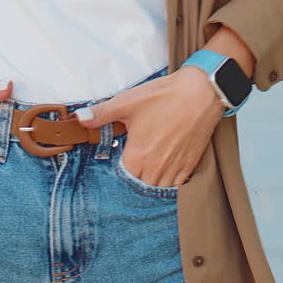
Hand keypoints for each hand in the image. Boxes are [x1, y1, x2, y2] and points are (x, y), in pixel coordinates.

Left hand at [73, 65, 226, 187]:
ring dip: (151, 183)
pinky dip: (169, 182)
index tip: (118, 162)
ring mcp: (176, 168)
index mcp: (139, 155)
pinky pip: (176, 186)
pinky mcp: (190, 165)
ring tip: (146, 169)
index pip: (122, 179)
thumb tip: (80, 118)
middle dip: (134, 180)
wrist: (202, 92)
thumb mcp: (127, 102)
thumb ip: (102, 114)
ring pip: (158, 190)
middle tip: (132, 165)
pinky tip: (164, 169)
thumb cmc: (165, 96)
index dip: (118, 172)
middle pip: (140, 187)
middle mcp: (157, 167)